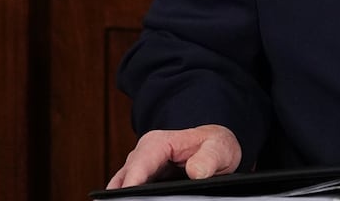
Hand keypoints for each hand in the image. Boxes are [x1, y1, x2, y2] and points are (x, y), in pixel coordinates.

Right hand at [106, 124, 241, 188]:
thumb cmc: (214, 145)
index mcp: (158, 143)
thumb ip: (209, 159)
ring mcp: (138, 169)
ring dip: (125, 198)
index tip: (128, 198)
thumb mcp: (218, 148)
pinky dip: (130, 199)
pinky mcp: (140, 182)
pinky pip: (127, 193)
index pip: (139, 164)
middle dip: (124, 196)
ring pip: (121, 188)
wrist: (214, 149)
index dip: (132, 183)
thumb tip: (196, 172)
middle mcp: (142, 155)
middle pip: (124, 180)